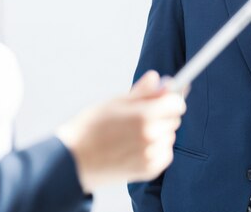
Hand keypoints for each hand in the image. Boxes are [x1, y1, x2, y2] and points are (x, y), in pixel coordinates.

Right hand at [57, 71, 185, 192]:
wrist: (73, 160)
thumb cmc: (91, 126)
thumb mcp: (116, 102)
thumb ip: (142, 92)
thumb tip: (158, 78)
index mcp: (144, 115)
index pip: (177, 103)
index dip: (170, 99)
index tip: (163, 99)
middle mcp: (151, 135)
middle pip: (175, 119)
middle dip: (164, 115)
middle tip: (141, 116)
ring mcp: (151, 155)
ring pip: (169, 136)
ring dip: (160, 133)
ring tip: (134, 134)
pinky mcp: (149, 171)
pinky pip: (165, 154)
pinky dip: (157, 149)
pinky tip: (137, 147)